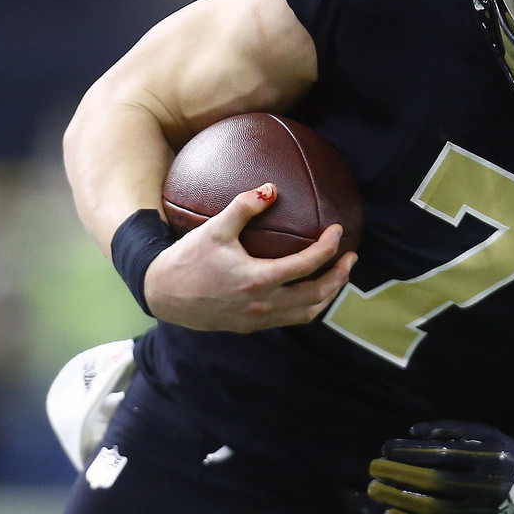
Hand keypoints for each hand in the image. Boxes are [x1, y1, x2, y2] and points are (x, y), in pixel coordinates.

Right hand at [145, 183, 355, 331]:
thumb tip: (272, 188)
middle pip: (316, 295)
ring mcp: (258, 319)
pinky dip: (309, 305)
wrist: (161, 295)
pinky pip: (291, 319)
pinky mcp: (252, 326)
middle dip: (340, 276)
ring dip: (329, 295)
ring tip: (339, 274)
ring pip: (307, 313)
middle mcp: (262, 304)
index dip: (329, 248)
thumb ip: (243, 206)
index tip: (338, 230)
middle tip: (352, 256)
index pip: (307, 265)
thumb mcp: (213, 229)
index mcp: (256, 280)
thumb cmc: (186, 259)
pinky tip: (311, 288)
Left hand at [368, 421, 513, 513]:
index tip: (384, 449)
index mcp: (491, 456)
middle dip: (400, 476)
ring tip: (376, 492)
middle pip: (436, 482)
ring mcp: (486, 512)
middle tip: (372, 470)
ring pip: (436, 510)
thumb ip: (451, 430)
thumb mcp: (487, 433)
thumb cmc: (506, 453)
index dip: (410, 453)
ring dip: (400, 501)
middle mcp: (490, 485)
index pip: (443, 455)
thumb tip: (411, 431)